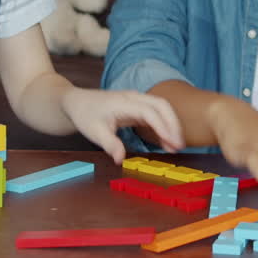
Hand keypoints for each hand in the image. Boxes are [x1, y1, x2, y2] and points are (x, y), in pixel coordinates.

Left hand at [61, 88, 183, 164]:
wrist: (78, 102)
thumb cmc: (85, 115)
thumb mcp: (94, 132)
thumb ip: (110, 144)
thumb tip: (120, 159)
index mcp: (124, 102)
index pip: (150, 112)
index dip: (163, 127)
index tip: (172, 142)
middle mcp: (134, 97)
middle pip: (162, 105)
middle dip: (173, 124)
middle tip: (179, 146)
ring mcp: (137, 100)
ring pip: (162, 107)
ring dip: (171, 124)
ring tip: (176, 146)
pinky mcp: (138, 105)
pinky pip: (156, 113)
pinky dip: (164, 125)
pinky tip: (166, 141)